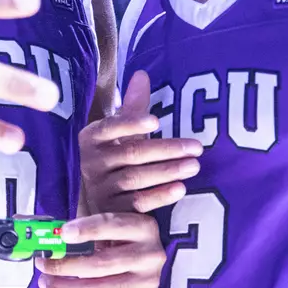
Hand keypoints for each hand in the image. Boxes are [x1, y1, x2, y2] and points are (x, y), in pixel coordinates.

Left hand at [36, 212, 165, 287]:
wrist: (146, 273)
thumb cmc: (121, 245)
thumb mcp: (113, 229)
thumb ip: (88, 230)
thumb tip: (52, 237)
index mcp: (144, 228)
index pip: (113, 225)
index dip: (87, 229)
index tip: (63, 234)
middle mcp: (149, 256)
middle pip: (100, 264)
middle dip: (64, 266)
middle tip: (42, 265)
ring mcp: (146, 285)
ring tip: (45, 283)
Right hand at [79, 70, 200, 213]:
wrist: (97, 205)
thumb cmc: (113, 161)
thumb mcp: (119, 134)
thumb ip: (131, 107)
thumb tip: (142, 74)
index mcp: (91, 139)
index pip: (110, 127)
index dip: (131, 124)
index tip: (155, 121)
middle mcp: (91, 163)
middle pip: (131, 153)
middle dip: (166, 149)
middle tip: (197, 147)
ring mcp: (100, 189)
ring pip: (135, 178)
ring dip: (167, 171)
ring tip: (194, 166)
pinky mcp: (111, 212)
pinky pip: (137, 204)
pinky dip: (160, 196)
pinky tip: (181, 190)